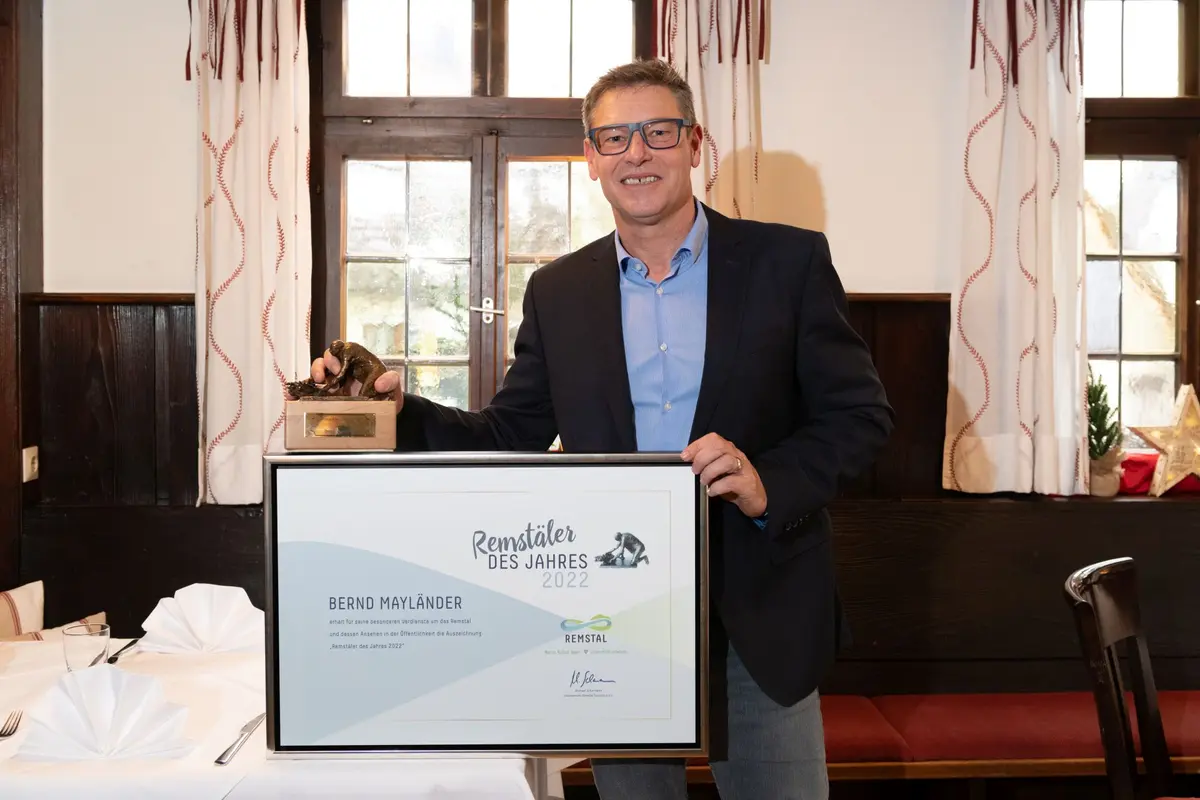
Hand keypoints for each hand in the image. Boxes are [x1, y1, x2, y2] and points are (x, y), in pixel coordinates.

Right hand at [289, 348, 404, 414]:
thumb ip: (391, 380)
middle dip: (321, 366)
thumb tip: (381, 382)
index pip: (341, 350)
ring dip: (310, 378)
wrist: (387, 415)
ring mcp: (333, 384)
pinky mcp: (326, 398)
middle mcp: (342, 370)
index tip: (338, 366)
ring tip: (310, 387)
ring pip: (315, 374)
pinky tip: (292, 398)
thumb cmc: (388, 396)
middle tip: (323, 378)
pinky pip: (309, 392)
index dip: (336, 354)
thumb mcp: (393, 387)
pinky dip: (299, 393)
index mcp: (355, 362)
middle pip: (325, 360)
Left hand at [681, 433, 766, 519]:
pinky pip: (731, 481)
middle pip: (719, 447)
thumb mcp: (718, 470)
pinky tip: (712, 491)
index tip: (685, 456)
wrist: (754, 499)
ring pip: (727, 461)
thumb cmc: (734, 483)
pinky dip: (717, 486)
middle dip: (702, 458)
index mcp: (729, 450)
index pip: (713, 439)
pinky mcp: (747, 484)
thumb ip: (707, 463)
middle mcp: (737, 456)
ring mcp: (744, 469)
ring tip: (704, 482)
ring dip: (710, 472)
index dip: (697, 445)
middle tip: (695, 471)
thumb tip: (688, 459)